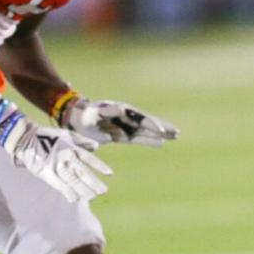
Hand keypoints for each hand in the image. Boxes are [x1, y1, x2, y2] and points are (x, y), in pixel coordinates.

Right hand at [0, 101, 111, 202]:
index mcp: (72, 147)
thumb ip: (82, 141)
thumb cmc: (47, 135)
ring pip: (72, 180)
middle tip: (103, 191)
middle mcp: (66, 156)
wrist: (24, 137)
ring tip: (92, 197)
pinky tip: (75, 200)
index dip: (99, 166)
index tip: (110, 174)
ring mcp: (55, 165)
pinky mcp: (45, 172)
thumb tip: (96, 147)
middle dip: (93, 182)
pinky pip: (58, 184)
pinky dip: (66, 192)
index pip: (89, 158)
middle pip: (82, 171)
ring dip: (82, 189)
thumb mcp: (66, 135)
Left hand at [61, 98, 178, 146]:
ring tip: (176, 136)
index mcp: (120, 110)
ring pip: (147, 130)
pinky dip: (150, 140)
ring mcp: (125, 125)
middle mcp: (126, 117)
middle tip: (176, 132)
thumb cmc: (83, 115)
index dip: (150, 124)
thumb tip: (118, 114)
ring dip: (160, 133)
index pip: (139, 117)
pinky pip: (139, 138)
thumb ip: (105, 114)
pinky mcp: (122, 134)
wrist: (77, 118)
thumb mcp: (92, 113)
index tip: (160, 130)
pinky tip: (162, 143)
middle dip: (162, 127)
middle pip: (148, 122)